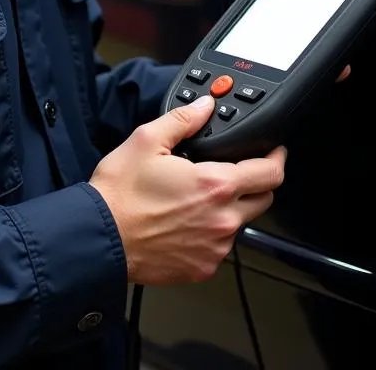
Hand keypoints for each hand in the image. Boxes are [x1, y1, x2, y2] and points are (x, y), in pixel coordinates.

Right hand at [89, 95, 286, 285]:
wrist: (98, 239)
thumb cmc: (119, 194)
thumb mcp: (147, 141)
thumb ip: (183, 120)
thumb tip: (205, 107)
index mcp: (215, 185)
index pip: (271, 173)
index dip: (277, 158)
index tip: (274, 152)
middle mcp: (222, 219)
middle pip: (263, 199)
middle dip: (256, 182)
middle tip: (234, 171)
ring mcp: (214, 248)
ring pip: (240, 223)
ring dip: (230, 208)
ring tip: (197, 198)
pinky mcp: (202, 269)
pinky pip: (220, 247)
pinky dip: (211, 233)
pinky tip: (186, 221)